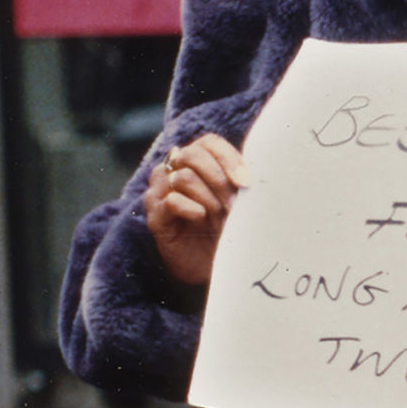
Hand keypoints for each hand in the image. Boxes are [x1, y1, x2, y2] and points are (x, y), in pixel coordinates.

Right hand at [144, 134, 249, 288]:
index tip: (245, 182)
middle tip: (233, 206)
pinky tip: (202, 220)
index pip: (209, 143)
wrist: (213, 264)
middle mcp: (173, 170)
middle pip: (193, 155)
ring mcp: (160, 191)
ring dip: (209, 199)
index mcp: (197, 161)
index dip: (228, 158)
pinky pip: (172, 200)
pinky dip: (193, 209)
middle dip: (219, 181)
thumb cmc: (227, 228)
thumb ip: (241, 180)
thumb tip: (252, 170)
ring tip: (219, 219)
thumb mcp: (239, 201)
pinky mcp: (155, 215)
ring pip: (184, 178)